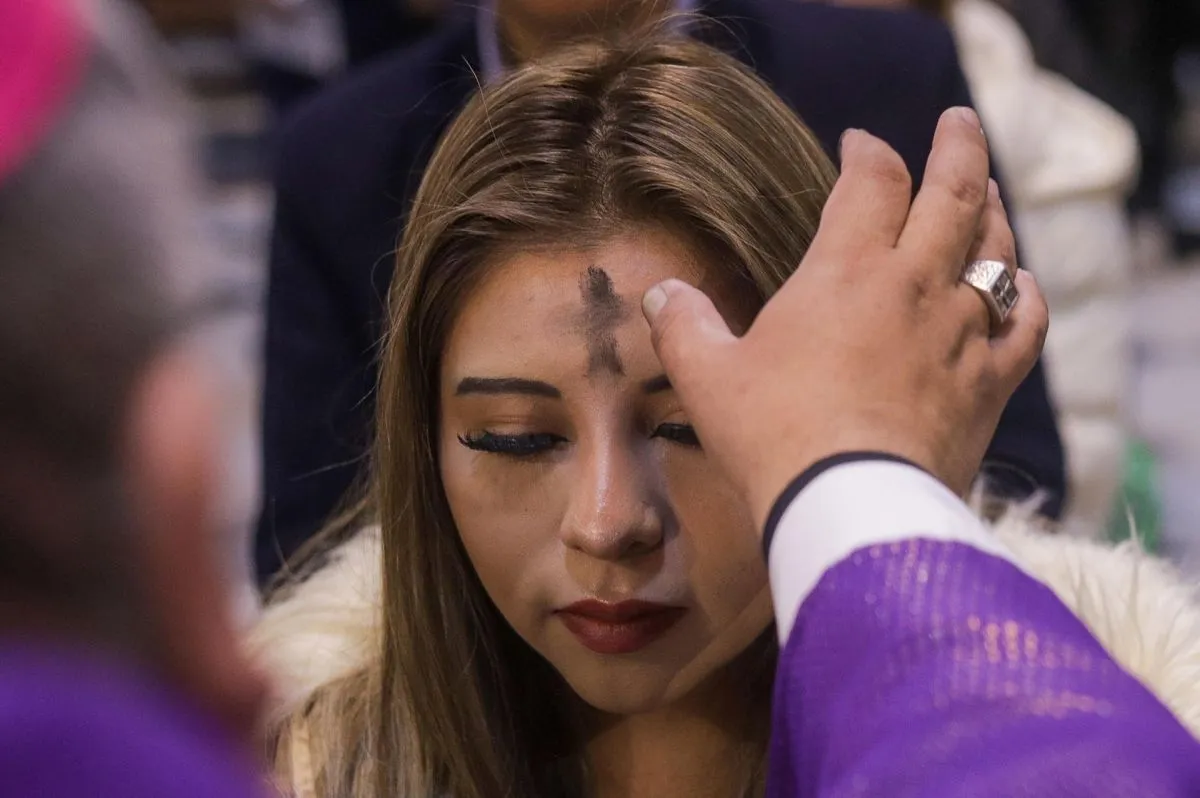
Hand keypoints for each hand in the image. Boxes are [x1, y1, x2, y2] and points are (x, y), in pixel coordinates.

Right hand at [641, 107, 1047, 532]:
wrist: (850, 505)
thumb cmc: (772, 435)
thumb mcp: (707, 377)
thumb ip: (682, 325)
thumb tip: (659, 295)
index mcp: (846, 270)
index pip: (869, 183)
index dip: (866, 153)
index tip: (857, 143)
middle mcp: (914, 285)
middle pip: (953, 194)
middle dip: (958, 148)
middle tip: (959, 122)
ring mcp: (961, 331)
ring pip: (995, 250)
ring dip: (994, 212)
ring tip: (990, 191)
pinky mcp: (990, 382)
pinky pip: (1025, 325)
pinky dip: (1028, 296)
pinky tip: (1024, 285)